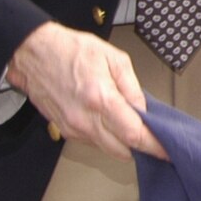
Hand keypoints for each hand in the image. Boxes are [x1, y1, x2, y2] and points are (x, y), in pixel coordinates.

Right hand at [6, 22, 166, 160]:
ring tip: (134, 128)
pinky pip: (92, 142)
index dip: (154, 146)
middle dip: (142, 149)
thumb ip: (132, 87)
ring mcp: (72, 127)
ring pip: (106, 149)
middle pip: (121, 150)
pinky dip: (106, 137)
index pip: (133, 134)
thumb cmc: (70, 50)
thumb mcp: (114, 58)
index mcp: (100, 99)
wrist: (34, 53)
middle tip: (156, 140)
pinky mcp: (63, 130)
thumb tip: (143, 109)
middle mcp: (84, 119)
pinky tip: (111, 123)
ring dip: (123, 144)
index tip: (167, 150)